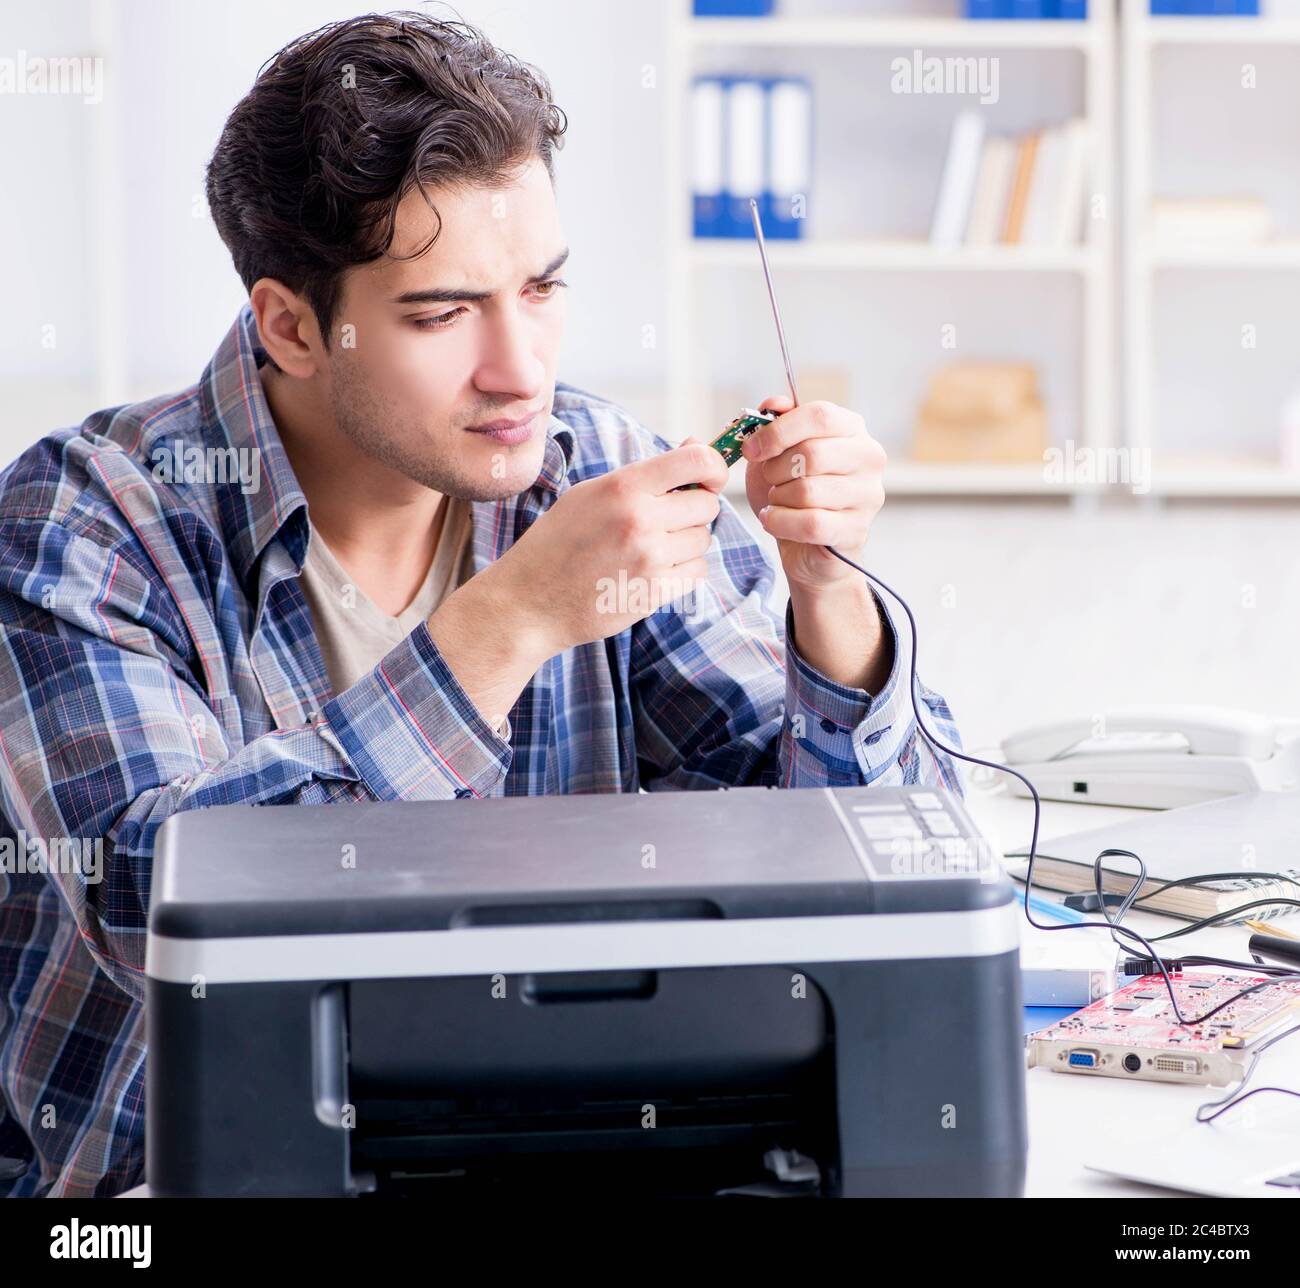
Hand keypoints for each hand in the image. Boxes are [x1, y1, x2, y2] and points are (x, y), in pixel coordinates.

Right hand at [478, 438, 727, 657]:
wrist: (530, 601)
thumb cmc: (558, 542)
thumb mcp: (590, 494)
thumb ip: (644, 474)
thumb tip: (697, 445)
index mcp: (623, 486)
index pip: (697, 461)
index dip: (714, 466)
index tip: (708, 477)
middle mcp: (639, 520)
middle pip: (707, 505)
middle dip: (693, 510)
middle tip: (667, 519)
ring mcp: (649, 559)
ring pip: (703, 540)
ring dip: (686, 543)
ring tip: (652, 548)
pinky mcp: (654, 593)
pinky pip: (697, 572)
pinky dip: (683, 570)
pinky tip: (654, 570)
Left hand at [741, 396, 885, 593]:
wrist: (804, 545)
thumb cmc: (793, 492)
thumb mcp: (778, 452)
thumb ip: (776, 423)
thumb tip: (774, 404)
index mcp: (852, 429)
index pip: (819, 416)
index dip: (778, 431)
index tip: (751, 449)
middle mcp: (868, 457)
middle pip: (812, 454)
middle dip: (775, 470)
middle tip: (769, 480)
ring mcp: (868, 495)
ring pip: (808, 491)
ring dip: (779, 498)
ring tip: (778, 501)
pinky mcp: (856, 531)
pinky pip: (810, 523)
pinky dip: (780, 522)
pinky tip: (773, 520)